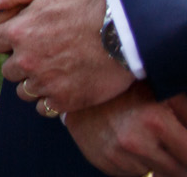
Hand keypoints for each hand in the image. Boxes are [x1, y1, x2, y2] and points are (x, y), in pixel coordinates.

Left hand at [0, 0, 133, 116]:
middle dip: (20, 63)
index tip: (24, 39)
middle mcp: (26, 61)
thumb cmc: (87, 7)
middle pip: (8, 70)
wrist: (125, 35)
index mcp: (18, 33)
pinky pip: (43, 108)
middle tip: (42, 55)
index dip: (7, 41)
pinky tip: (62, 86)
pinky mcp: (65, 101)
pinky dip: (49, 100)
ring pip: (24, 91)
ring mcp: (45, 83)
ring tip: (53, 71)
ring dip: (33, 83)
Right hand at [65, 84, 186, 176]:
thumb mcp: (164, 93)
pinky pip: (131, 173)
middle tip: (167, 144)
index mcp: (156, 122)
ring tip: (142, 138)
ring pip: (154, 173)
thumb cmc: (127, 89)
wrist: (78, 87)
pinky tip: (126, 144)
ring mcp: (116, 154)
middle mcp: (135, 141)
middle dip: (177, 159)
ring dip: (155, 162)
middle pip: (177, 171)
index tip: (185, 147)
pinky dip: (134, 162)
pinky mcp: (102, 162)